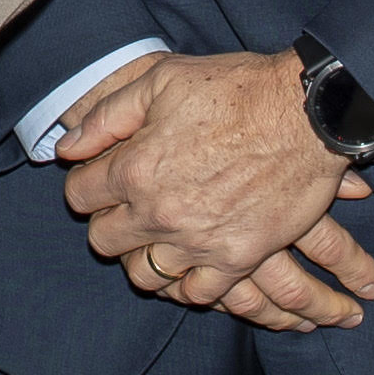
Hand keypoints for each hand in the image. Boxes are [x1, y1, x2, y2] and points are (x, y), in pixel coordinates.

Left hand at [57, 50, 373, 329]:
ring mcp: (198, 241)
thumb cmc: (234, 89)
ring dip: (142, 257)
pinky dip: (187, 283)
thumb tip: (67, 148)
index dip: (85, 185)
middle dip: (107, 223)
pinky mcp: (238, 258)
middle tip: (126, 208)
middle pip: (104, 241)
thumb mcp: (159, 80)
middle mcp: (159, 213)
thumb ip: (106, 117)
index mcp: (134, 169)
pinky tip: (190, 263)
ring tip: (155, 238)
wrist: (305, 113)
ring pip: (145, 275)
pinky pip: (198, 293)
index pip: (79, 196)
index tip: (101, 178)